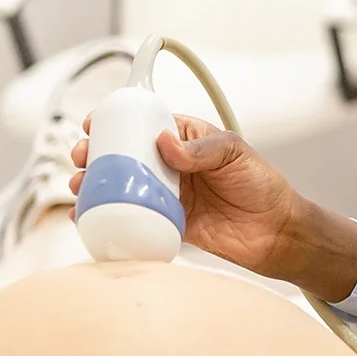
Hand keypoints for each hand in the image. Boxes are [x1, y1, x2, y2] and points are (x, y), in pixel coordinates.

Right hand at [72, 114, 300, 272]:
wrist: (277, 232)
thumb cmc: (263, 185)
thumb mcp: (235, 154)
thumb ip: (202, 149)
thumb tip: (166, 143)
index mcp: (187, 139)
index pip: (145, 125)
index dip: (117, 123)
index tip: (94, 124)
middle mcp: (173, 166)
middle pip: (125, 155)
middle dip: (97, 154)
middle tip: (81, 157)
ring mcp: (168, 194)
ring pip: (124, 185)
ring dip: (97, 184)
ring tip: (79, 186)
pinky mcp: (168, 222)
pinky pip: (134, 217)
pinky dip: (110, 216)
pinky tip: (90, 216)